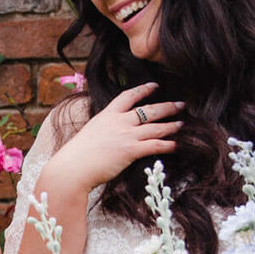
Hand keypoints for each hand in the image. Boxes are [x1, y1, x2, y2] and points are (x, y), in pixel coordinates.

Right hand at [42, 83, 182, 199]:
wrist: (72, 168)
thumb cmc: (77, 155)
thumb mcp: (90, 132)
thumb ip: (104, 129)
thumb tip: (111, 133)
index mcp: (107, 114)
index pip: (128, 96)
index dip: (144, 90)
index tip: (155, 86)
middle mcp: (119, 121)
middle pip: (148, 109)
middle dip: (167, 106)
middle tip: (181, 104)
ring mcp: (126, 135)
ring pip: (156, 127)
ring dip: (171, 125)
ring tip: (182, 124)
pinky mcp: (131, 151)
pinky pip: (155, 145)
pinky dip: (168, 145)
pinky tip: (176, 145)